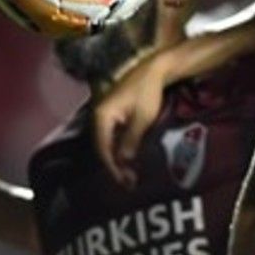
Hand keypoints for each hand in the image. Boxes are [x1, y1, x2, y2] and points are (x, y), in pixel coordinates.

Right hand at [93, 55, 168, 186]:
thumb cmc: (148, 93)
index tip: (123, 180)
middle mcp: (99, 116)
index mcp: (102, 116)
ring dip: (118, 159)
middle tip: (128, 183)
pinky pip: (113, 136)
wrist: (155, 71)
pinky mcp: (114, 115)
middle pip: (103, 147)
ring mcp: (105, 115)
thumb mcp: (142, 119)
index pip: (103, 148)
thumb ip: (131, 141)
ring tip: (129, 175)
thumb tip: (123, 162)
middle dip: (115, 166)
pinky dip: (120, 149)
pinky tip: (129, 159)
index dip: (112, 166)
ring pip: (108, 143)